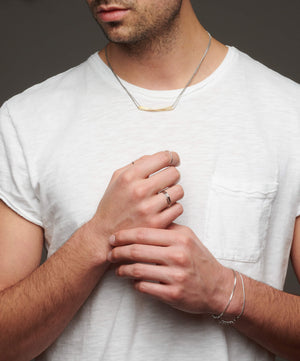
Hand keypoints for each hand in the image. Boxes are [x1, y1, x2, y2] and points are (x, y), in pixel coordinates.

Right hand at [88, 151, 183, 241]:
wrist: (105, 234)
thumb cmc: (113, 204)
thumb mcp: (118, 178)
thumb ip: (138, 164)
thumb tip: (161, 156)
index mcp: (130, 176)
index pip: (163, 158)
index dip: (172, 157)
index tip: (174, 160)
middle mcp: (139, 190)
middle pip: (174, 173)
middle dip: (172, 175)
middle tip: (167, 180)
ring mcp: (148, 208)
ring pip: (179, 191)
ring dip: (174, 192)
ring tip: (164, 196)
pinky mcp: (156, 223)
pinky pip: (178, 208)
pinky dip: (174, 208)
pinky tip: (164, 209)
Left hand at [108, 224, 232, 314]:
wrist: (218, 286)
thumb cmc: (199, 259)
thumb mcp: (188, 237)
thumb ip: (167, 228)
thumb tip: (142, 220)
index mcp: (180, 238)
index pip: (144, 233)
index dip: (124, 235)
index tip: (113, 237)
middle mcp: (178, 255)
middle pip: (137, 250)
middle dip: (118, 251)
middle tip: (110, 253)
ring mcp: (176, 275)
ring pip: (138, 270)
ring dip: (122, 269)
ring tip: (117, 269)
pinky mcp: (173, 294)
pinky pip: (145, 287)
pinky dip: (134, 284)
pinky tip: (132, 281)